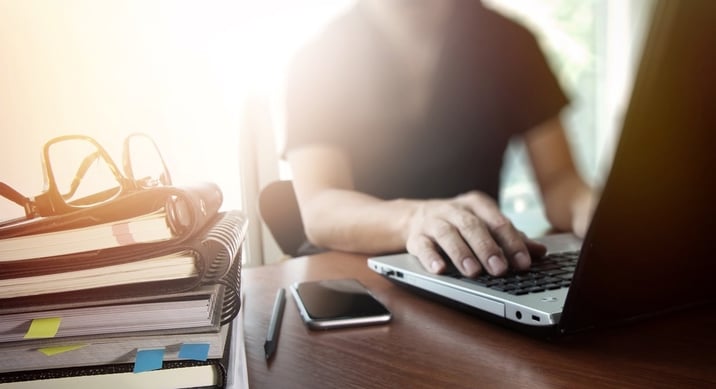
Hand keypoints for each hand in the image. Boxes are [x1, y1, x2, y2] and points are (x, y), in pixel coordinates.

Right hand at [405, 191, 545, 276]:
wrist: (413, 217)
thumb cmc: (457, 223)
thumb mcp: (484, 225)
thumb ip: (509, 238)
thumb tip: (539, 252)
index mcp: (476, 205)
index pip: (497, 221)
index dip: (511, 242)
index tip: (523, 262)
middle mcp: (454, 210)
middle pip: (472, 226)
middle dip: (487, 248)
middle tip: (499, 269)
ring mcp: (432, 222)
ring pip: (447, 234)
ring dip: (460, 253)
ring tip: (472, 271)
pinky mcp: (415, 237)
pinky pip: (422, 246)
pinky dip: (430, 258)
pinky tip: (439, 270)